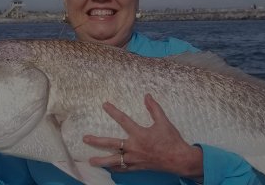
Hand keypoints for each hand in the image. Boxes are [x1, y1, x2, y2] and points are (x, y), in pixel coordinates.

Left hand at [83, 94, 203, 178]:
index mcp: (140, 134)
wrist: (179, 159)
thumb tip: (147, 96)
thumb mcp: (164, 122)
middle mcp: (134, 147)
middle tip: (85, 138)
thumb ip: (154, 108)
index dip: (113, 111)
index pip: (123, 120)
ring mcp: (134, 159)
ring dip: (101, 160)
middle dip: (97, 141)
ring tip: (90, 161)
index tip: (104, 105)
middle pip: (111, 144)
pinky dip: (115, 168)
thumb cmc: (171, 140)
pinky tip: (108, 168)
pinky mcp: (138, 167)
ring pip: (114, 160)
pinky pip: (123, 169)